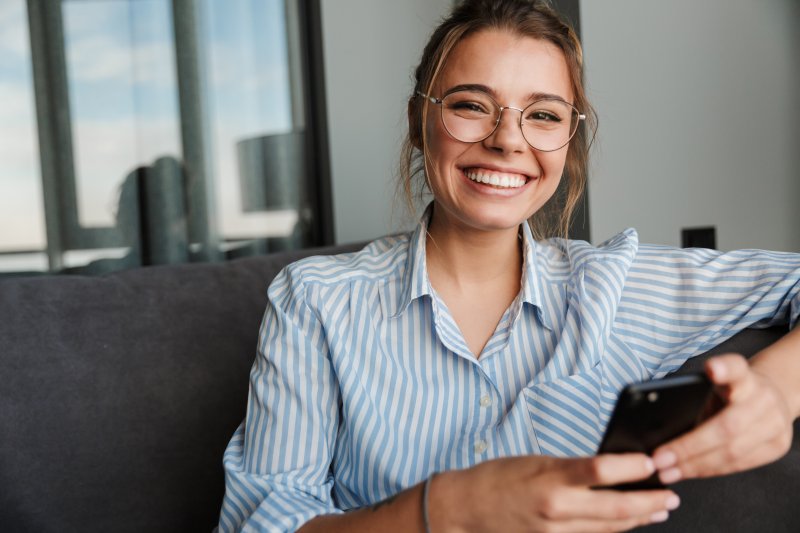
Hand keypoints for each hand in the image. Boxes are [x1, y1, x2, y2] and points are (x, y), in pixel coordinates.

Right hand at [431, 454, 679, 532]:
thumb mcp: (535, 461)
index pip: (601, 470)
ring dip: (639, 518)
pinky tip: (629, 522)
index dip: (632, 468)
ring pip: (609, 527)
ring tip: (661, 509)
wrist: (467, 507)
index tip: (652, 461)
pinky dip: (614, 528)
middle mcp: (556, 506)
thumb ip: (571, 467)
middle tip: (671, 495)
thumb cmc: (497, 477)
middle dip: (649, 502)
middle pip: (615, 508)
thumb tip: (610, 467)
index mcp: (550, 478)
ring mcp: (555, 530)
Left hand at [652, 354, 793, 483]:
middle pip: (727, 426)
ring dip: (695, 466)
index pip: (736, 368)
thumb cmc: (732, 393)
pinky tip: (689, 472)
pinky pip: (739, 465)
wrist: (773, 398)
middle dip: (688, 447)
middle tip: (660, 458)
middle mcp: (763, 398)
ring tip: (668, 471)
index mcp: (744, 376)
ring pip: (732, 452)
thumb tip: (658, 427)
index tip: (712, 368)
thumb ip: (695, 398)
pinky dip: (709, 470)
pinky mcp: (778, 446)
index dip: (725, 368)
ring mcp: (775, 423)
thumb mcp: (716, 386)